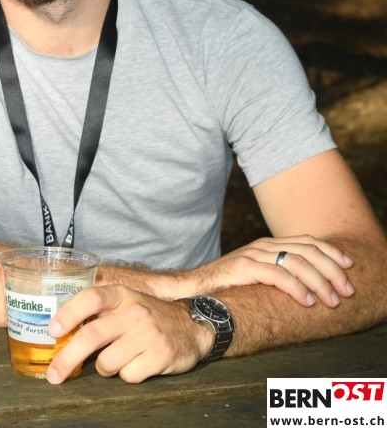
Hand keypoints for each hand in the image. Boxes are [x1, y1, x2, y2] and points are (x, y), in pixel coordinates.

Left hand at [46, 285, 209, 383]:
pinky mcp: (162, 355)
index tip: (53, 331)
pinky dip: (125, 375)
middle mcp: (134, 311)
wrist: (192, 326)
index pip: (90, 298)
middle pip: (91, 335)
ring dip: (103, 368)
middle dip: (67, 358)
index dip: (68, 314)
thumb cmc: (146, 317)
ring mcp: (149, 333)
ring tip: (113, 361)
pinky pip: (129, 375)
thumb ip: (97, 313)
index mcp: (121, 295)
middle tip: (54, 375)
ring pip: (107, 362)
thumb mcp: (124, 303)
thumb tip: (58, 333)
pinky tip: (135, 365)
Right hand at [174, 236, 353, 307]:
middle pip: (308, 250)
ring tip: (331, 300)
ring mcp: (252, 254)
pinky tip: (307, 301)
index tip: (350, 267)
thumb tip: (310, 285)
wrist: (192, 288)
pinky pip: (276, 274)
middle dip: (333, 271)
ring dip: (320, 282)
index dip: (332, 252)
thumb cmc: (226, 287)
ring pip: (297, 262)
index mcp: (268, 244)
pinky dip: (296, 288)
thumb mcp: (257, 275)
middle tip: (347, 291)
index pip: (308, 241)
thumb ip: (278, 273)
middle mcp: (263, 245)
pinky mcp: (242, 267)